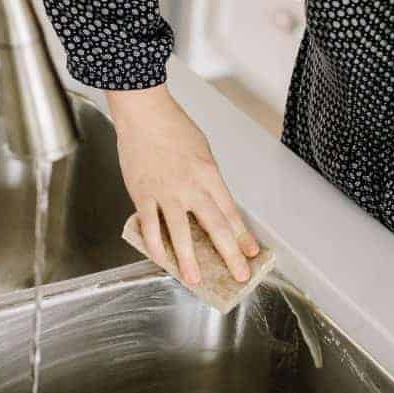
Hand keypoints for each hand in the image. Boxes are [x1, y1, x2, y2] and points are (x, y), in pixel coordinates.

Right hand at [106, 84, 258, 284]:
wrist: (144, 113)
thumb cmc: (173, 127)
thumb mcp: (202, 151)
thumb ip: (207, 180)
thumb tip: (211, 204)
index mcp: (209, 174)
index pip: (230, 212)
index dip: (242, 236)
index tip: (251, 252)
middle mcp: (190, 186)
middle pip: (214, 226)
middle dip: (229, 254)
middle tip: (238, 275)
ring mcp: (165, 192)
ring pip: (180, 233)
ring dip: (189, 259)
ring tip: (195, 279)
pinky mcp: (142, 194)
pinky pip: (150, 226)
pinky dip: (155, 245)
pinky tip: (161, 259)